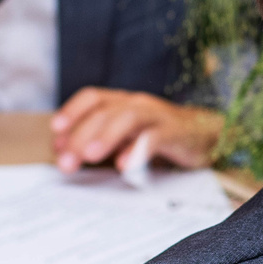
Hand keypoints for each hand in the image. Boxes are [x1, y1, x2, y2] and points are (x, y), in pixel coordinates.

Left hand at [49, 90, 221, 171]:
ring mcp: (157, 116)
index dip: (72, 111)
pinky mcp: (176, 133)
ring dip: (106, 136)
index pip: (93, 97)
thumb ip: (99, 139)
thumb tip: (65, 150)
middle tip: (66, 161)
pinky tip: (125, 166)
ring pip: (128, 118)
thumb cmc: (160, 135)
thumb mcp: (127, 135)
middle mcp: (138, 104)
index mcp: (123, 102)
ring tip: (90, 156)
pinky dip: (138, 150)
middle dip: (82, 136)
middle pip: (105, 112)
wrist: (206, 135)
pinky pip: (155, 138)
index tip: (56, 132)